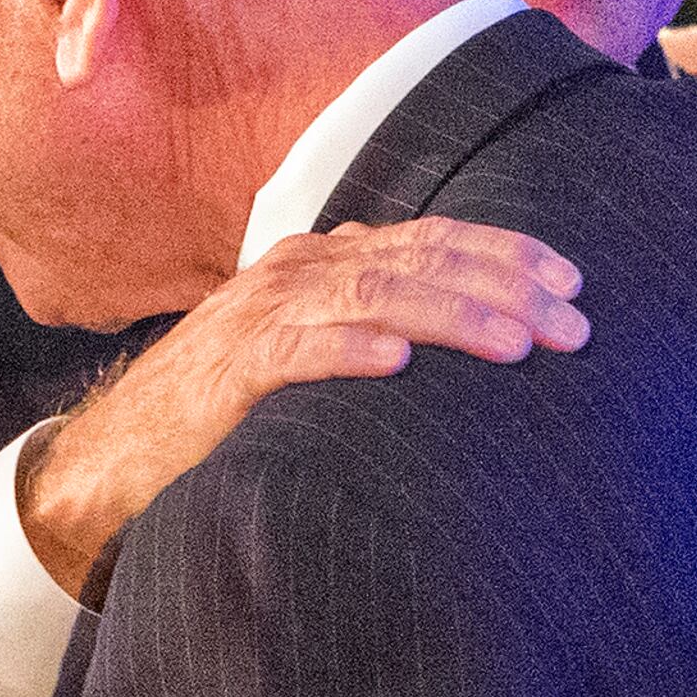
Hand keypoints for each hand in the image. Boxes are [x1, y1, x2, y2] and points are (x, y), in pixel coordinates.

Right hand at [18, 218, 587, 598]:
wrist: (123, 457)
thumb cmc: (235, 412)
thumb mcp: (319, 357)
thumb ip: (380, 333)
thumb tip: (475, 350)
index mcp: (327, 260)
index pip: (434, 239)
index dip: (507, 253)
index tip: (573, 282)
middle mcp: (299, 271)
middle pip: (420, 261)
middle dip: (505, 287)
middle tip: (572, 324)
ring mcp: (262, 313)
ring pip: (373, 295)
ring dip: (451, 315)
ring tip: (515, 344)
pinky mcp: (229, 369)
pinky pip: (295, 350)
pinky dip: (348, 351)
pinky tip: (397, 364)